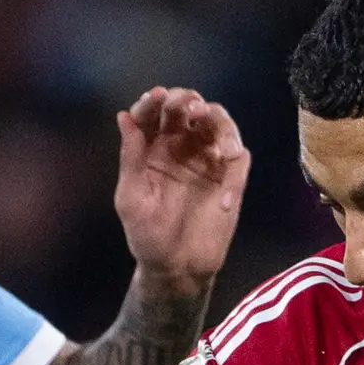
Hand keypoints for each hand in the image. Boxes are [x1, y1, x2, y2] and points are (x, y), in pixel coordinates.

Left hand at [112, 86, 247, 289]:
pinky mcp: (230, 177)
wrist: (177, 268)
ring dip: (214, 117)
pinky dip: (233, 160)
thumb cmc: (148, 235)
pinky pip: (239, 158)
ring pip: (218, 122)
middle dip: (186, 100)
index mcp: (153, 148)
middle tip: (186, 106)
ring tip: (204, 122)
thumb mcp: (130, 198)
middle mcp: (181, 147)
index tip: (157, 97)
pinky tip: (221, 186)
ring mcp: (207, 159)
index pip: (153, 113)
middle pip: (187, 108)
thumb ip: (130, 157)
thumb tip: (124, 116)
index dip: (154, 101)